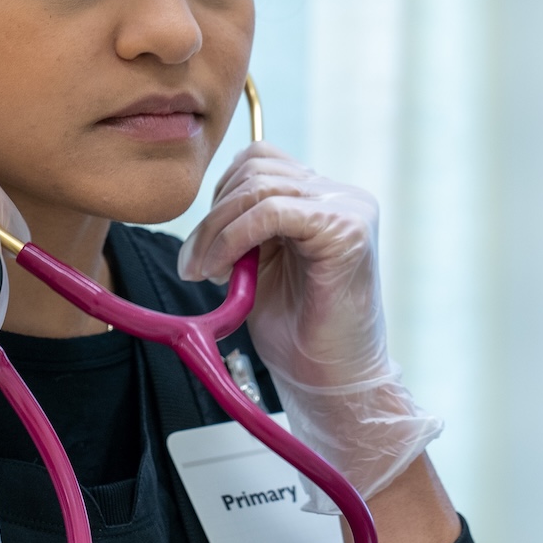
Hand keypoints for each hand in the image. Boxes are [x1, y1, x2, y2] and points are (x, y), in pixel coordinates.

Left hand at [178, 143, 440, 500]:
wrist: (329, 381)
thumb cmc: (298, 333)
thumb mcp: (259, 266)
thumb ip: (242, 228)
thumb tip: (206, 210)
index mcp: (323, 199)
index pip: (260, 161)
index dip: (220, 196)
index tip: (202, 248)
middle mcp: (341, 196)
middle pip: (255, 169)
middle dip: (212, 218)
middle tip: (194, 266)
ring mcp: (348, 209)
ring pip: (258, 187)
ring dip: (217, 230)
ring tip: (208, 272)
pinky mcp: (345, 231)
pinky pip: (272, 212)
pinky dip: (234, 237)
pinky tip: (223, 270)